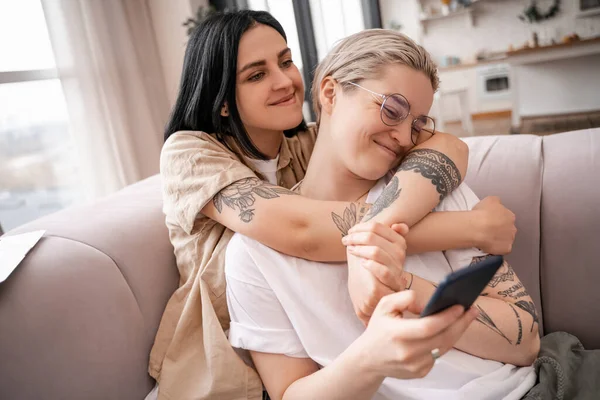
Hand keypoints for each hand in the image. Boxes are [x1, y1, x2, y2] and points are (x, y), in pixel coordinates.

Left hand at [343, 222, 408, 289]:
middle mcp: (400, 253)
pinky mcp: (394, 283)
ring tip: (351, 250)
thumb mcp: (380, 249)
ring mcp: (397, 268)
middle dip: (355, 237)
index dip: (360, 227)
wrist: (378, 294)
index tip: (350, 232)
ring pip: (376, 252)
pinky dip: (370, 265)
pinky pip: (383, 271)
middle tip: (345, 240)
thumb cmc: (375, 268)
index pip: (376, 227)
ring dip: (359, 250)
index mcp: (398, 241)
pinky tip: (362, 263)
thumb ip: (384, 235)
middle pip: (373, 236)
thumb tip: (398, 225)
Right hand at [355, 291, 478, 379]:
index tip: (460, 307)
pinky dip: (445, 342)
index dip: (447, 317)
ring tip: (466, 318)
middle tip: (472, 310)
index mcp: (397, 334)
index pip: (429, 326)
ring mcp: (415, 365)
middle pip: (442, 338)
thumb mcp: (384, 306)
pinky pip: (438, 355)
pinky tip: (450, 331)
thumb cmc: (378, 329)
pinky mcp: (420, 372)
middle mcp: (407, 353)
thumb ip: (404, 298)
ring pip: (444, 347)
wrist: (369, 358)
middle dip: (460, 323)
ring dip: (457, 332)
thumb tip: (427, 303)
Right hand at [472, 196, 516, 254]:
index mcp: (510, 216)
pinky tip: (489, 245)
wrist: (479, 228)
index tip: (490, 220)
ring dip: (499, 239)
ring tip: (487, 238)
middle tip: (488, 229)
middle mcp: (513, 227)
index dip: (498, 219)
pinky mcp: (506, 249)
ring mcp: (510, 239)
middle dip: (500, 230)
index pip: (506, 218)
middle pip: (507, 229)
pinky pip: (502, 249)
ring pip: (505, 239)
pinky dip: (497, 248)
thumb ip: (496, 202)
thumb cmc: (483, 214)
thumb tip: (497, 203)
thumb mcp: (489, 199)